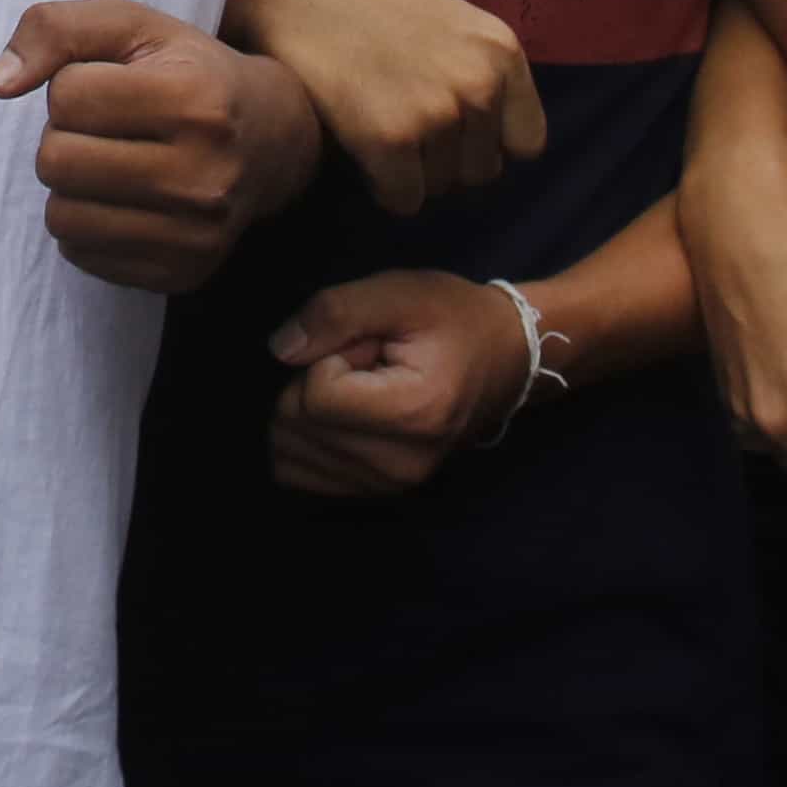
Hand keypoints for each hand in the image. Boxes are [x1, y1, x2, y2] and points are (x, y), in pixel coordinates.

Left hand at [0, 0, 323, 293]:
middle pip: (56, 162)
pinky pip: (81, 256)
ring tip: (110, 162)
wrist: (271, 143)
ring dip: (69, 186)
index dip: (73, 83)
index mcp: (196, 101)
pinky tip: (123, 200)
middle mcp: (203, 175)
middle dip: (63, 137)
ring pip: (61, 217)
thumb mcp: (132, 26)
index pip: (67, 96)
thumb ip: (56, 29)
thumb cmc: (187, 73)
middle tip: (104, 129)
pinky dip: (86, 225)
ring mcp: (196, 235)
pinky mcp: (181, 274)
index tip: (113, 85)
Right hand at [223, 0, 543, 212]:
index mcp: (501, 51)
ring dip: (408, 171)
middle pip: (480, 173)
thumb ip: (477, 74)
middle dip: (443, 160)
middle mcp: (480, 83)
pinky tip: (357, 143)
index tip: (449, 129)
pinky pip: (402, 200)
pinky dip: (379, 184)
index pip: (526, 143)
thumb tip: (488, 145)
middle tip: (400, 122)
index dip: (485, 143)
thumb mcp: (449, 24)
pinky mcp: (389, 140)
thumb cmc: (364, 1)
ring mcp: (436, 113)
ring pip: (439, 188)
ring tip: (375, 121)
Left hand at [265, 269, 532, 496]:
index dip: (328, 356)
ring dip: (310, 413)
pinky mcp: (377, 493)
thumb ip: (336, 312)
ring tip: (361, 389)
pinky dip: (308, 440)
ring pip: (289, 454)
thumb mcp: (399, 293)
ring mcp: (388, 486)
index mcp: (413, 413)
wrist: (506, 360)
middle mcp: (399, 464)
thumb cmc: (453, 318)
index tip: (369, 345)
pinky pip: (299, 475)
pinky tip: (348, 415)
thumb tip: (280, 351)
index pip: (316, 395)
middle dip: (314, 383)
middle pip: (297, 427)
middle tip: (365, 365)